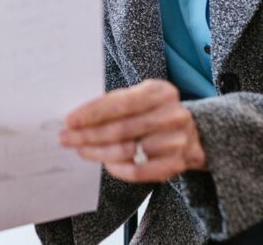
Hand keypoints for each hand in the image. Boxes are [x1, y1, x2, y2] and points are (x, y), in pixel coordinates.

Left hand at [59, 78, 206, 182]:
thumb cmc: (155, 112)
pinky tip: (105, 163)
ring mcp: (177, 140)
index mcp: (161, 92)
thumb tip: (77, 118)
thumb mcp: (141, 97)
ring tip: (81, 150)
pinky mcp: (176, 163)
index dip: (92, 113)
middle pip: (121, 128)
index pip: (120, 103)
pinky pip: (139, 171)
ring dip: (99, 152)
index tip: (69, 120)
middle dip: (88, 135)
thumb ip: (114, 104)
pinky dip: (117, 169)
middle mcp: (173, 114)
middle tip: (66, 138)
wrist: (195, 132)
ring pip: (128, 151)